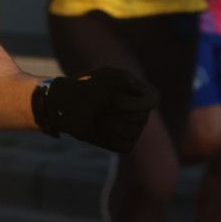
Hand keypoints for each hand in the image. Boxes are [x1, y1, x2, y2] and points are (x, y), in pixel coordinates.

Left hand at [31, 66, 158, 152]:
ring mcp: (133, 128)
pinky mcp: (123, 143)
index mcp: (141, 92)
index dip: (136, 102)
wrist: (67, 104)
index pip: (153, 100)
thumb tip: (136, 87)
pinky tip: (98, 128)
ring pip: (133, 132)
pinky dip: (108, 137)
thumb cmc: (87, 86)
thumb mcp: (105, 75)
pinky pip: (124, 145)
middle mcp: (140, 111)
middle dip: (116, 112)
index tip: (113, 98)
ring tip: (97, 115)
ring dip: (110, 124)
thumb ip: (124, 78)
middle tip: (99, 105)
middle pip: (142, 118)